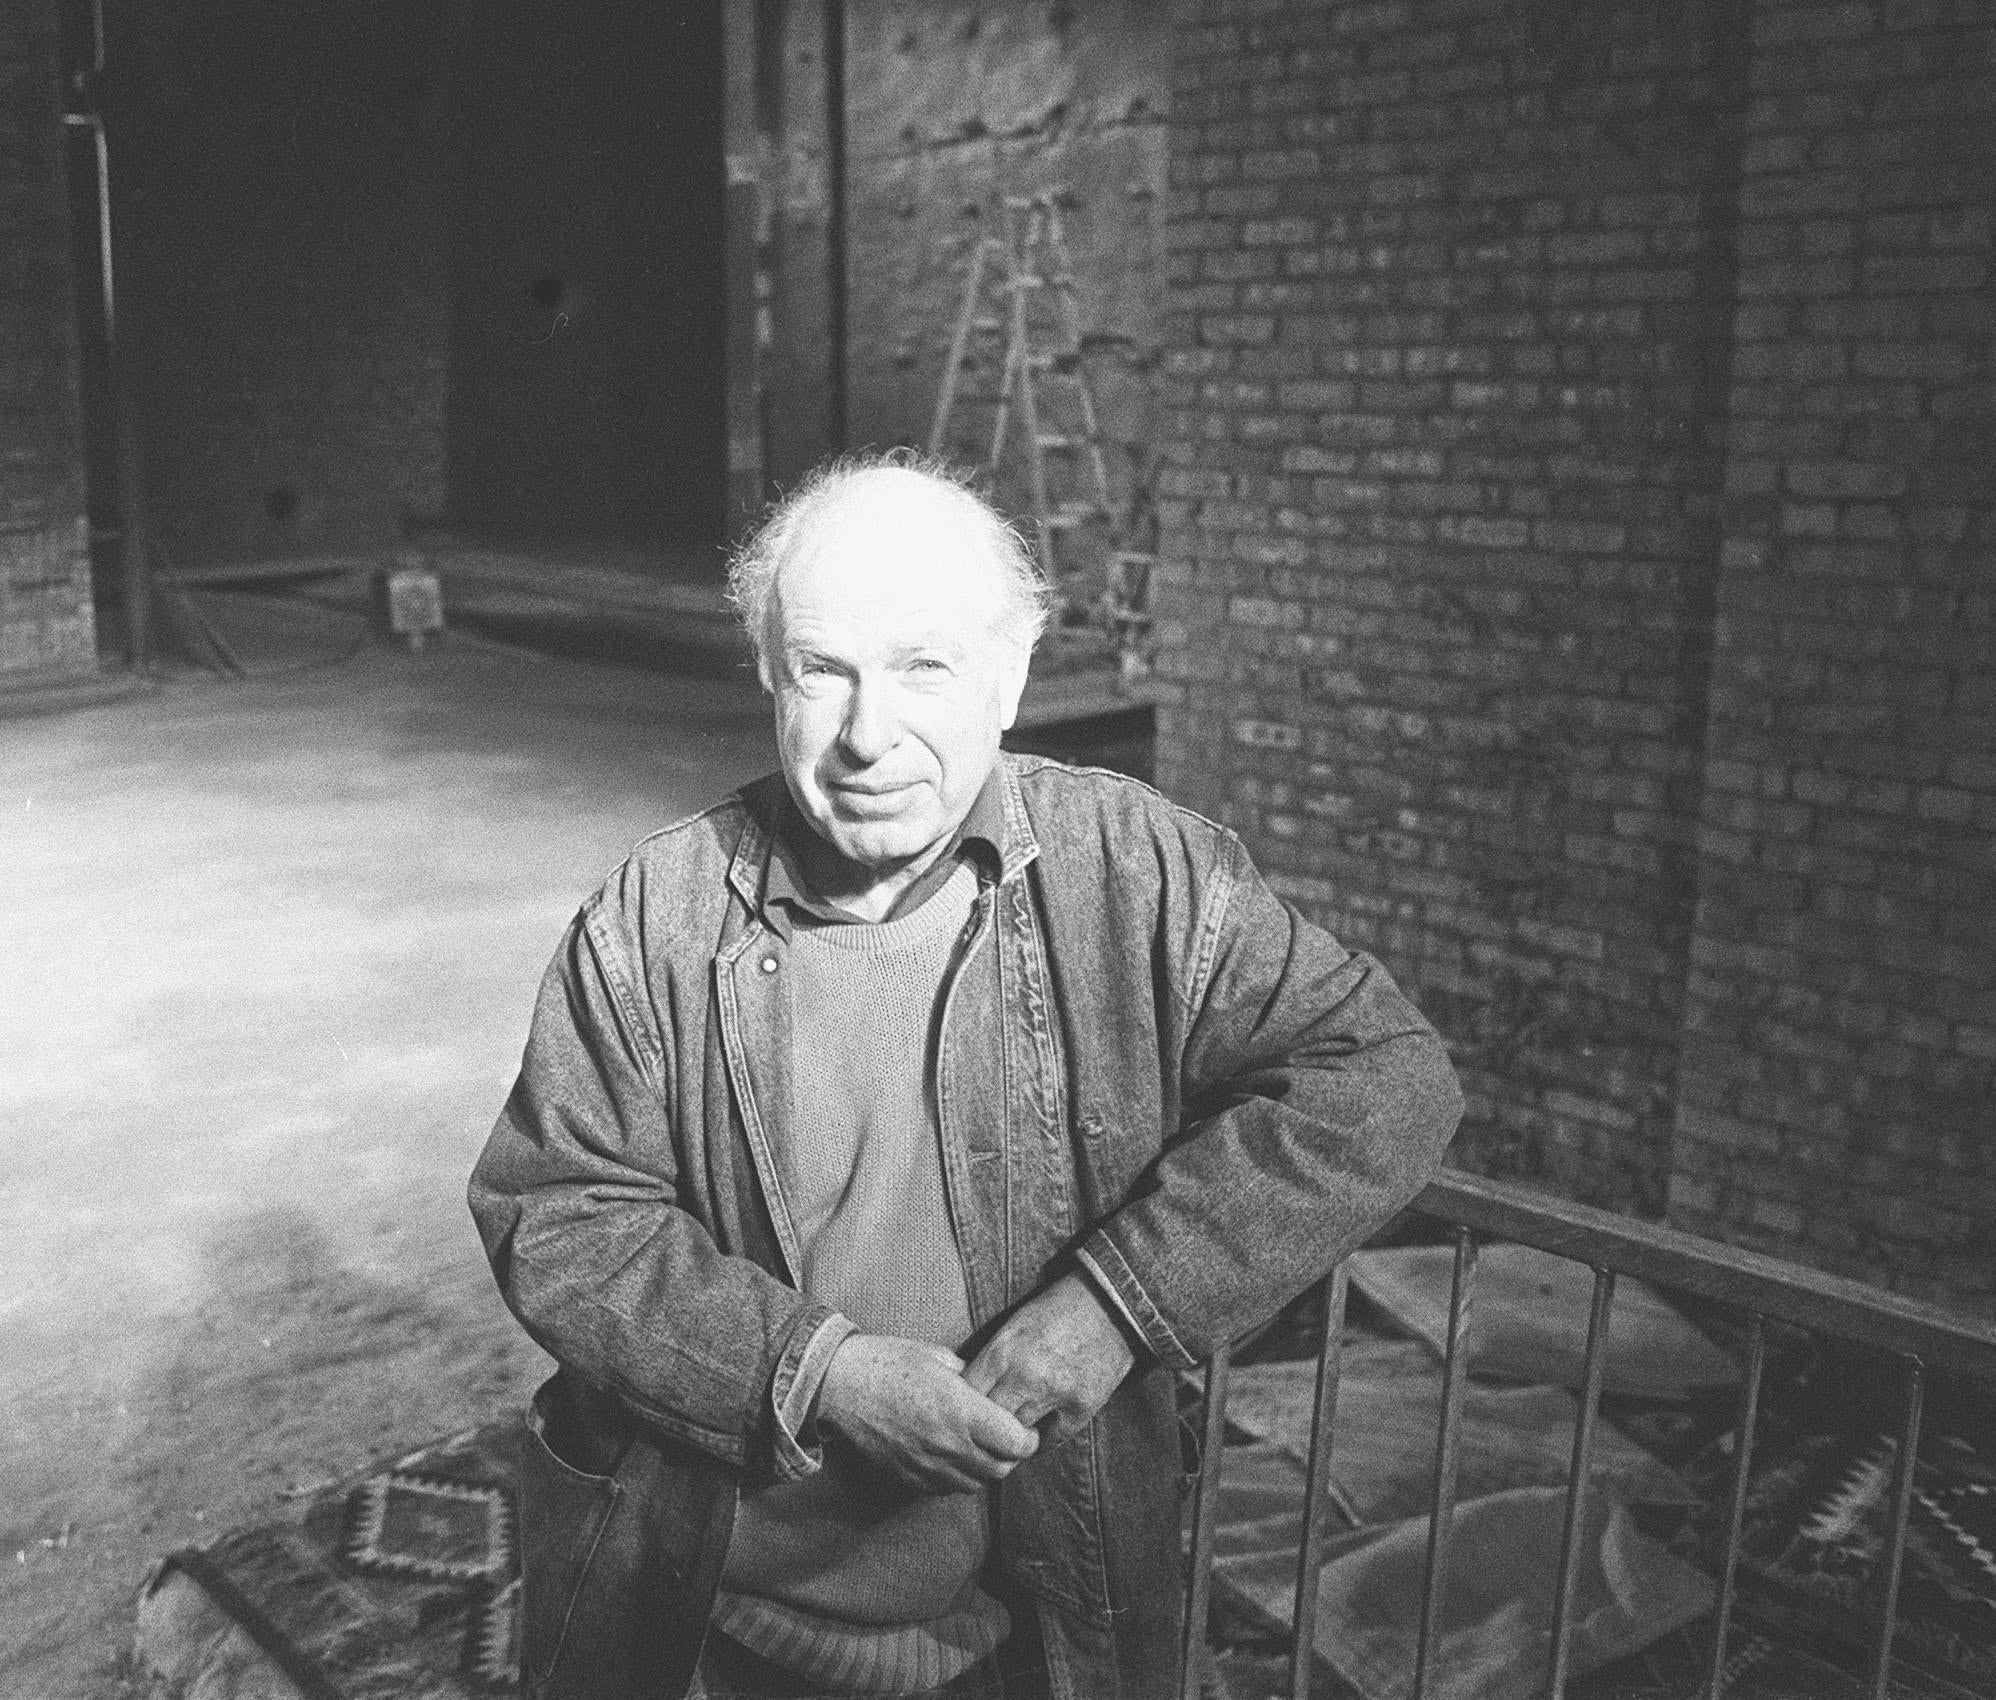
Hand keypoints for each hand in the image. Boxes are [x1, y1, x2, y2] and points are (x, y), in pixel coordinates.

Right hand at [814, 1334, 1039, 1494]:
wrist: (839, 1385)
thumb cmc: (887, 1362)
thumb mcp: (938, 1357)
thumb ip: (971, 1379)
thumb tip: (989, 1391)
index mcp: (962, 1411)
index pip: (1017, 1444)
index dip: (1028, 1438)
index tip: (1026, 1428)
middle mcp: (949, 1445)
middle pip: (1001, 1469)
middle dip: (1011, 1456)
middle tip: (1006, 1438)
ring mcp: (928, 1466)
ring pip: (975, 1483)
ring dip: (984, 1468)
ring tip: (978, 1446)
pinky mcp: (909, 1477)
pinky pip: (946, 1489)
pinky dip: (957, 1476)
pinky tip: (951, 1455)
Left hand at [963, 1274, 1135, 1446]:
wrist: (1110, 1303)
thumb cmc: (1057, 1309)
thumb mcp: (1015, 1325)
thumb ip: (992, 1358)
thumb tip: (967, 1389)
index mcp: (1002, 1351)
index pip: (967, 1395)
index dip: (964, 1403)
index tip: (967, 1407)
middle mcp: (1024, 1377)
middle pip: (988, 1421)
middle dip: (985, 1424)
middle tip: (986, 1426)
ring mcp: (1054, 1395)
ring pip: (1017, 1436)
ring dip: (1012, 1435)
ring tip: (1010, 1433)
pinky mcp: (1081, 1408)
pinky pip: (1050, 1441)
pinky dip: (1041, 1441)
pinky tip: (1037, 1434)